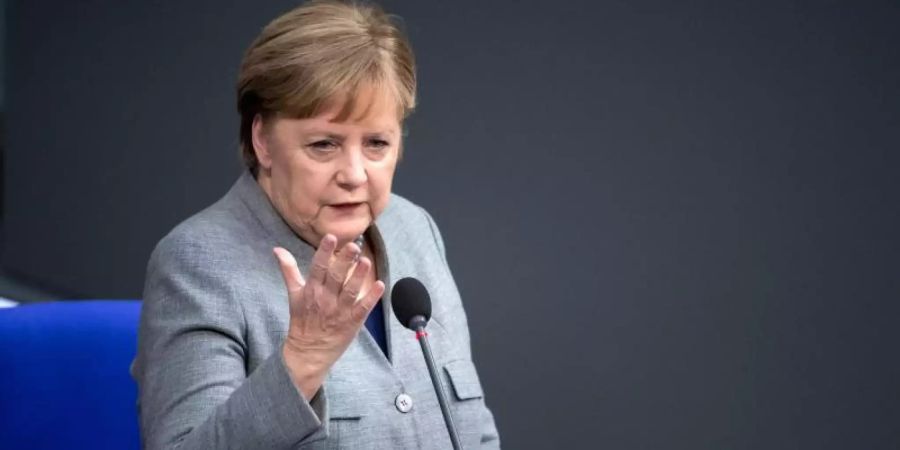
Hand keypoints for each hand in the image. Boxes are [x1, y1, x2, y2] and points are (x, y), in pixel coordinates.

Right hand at [272, 234, 384, 399]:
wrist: (308, 353)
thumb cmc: (302, 320)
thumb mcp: (294, 294)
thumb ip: (288, 270)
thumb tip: (277, 249)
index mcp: (311, 290)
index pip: (318, 267)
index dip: (325, 252)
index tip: (331, 237)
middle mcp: (325, 299)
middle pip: (336, 277)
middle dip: (345, 261)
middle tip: (354, 246)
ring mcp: (340, 311)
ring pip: (351, 291)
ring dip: (359, 276)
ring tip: (366, 262)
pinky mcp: (352, 322)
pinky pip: (363, 308)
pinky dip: (372, 297)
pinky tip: (380, 285)